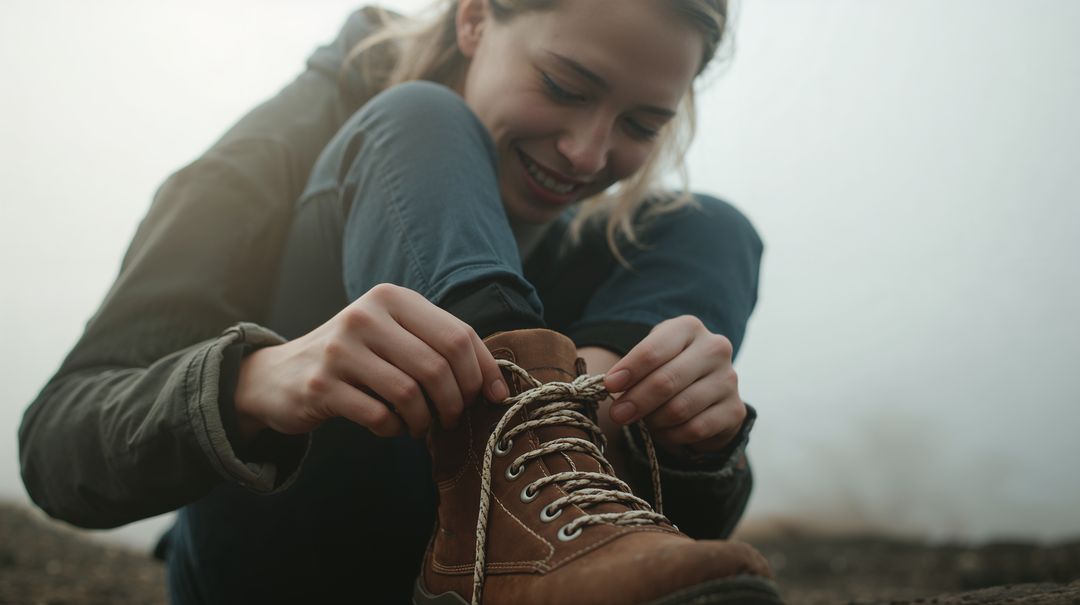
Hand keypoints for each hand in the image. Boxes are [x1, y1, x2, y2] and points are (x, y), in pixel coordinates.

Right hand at [233, 283, 508, 440]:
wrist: (281, 375)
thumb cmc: (356, 358)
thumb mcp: (395, 337)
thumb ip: (440, 349)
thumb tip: (497, 387)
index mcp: (391, 298)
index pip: (457, 335)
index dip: (482, 372)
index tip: (493, 398)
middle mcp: (365, 316)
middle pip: (437, 367)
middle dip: (455, 402)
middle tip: (451, 418)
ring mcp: (340, 350)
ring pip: (410, 394)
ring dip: (424, 420)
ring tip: (420, 425)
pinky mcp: (321, 386)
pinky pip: (379, 416)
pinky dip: (394, 429)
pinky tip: (392, 427)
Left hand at [602, 315, 744, 455]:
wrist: (707, 392)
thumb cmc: (669, 368)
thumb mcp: (651, 358)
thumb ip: (632, 367)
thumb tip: (610, 385)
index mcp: (689, 328)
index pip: (654, 349)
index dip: (629, 370)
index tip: (610, 386)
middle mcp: (714, 348)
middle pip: (666, 380)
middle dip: (637, 400)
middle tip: (618, 414)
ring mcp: (728, 379)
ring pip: (680, 408)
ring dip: (654, 420)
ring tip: (644, 421)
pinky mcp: (735, 409)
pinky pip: (695, 428)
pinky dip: (672, 435)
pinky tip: (663, 432)